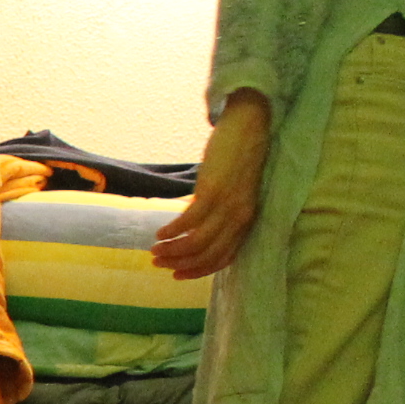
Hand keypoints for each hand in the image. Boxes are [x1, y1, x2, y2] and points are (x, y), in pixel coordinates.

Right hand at [150, 90, 270, 280]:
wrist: (250, 128)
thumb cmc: (240, 159)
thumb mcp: (234, 193)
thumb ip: (220, 213)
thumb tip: (193, 228)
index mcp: (246, 222)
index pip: (222, 259)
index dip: (197, 271)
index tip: (175, 274)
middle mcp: (240, 218)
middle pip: (206, 254)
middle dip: (179, 263)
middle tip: (157, 262)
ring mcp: (227, 206)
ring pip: (196, 242)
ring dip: (172, 250)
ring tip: (154, 249)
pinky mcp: (213, 192)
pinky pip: (189, 221)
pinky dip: (172, 231)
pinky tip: (160, 232)